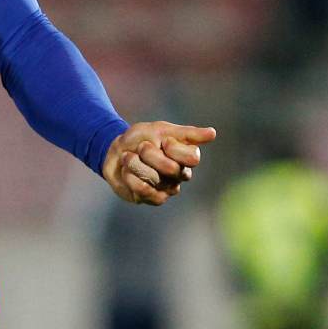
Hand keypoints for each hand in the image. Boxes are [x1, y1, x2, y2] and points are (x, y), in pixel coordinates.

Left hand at [101, 121, 215, 204]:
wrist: (114, 150)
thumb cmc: (140, 138)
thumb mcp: (161, 130)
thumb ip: (187, 133)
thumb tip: (213, 133)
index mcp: (186, 158)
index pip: (193, 158)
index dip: (174, 148)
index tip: (163, 141)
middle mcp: (180, 175)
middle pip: (171, 168)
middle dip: (149, 153)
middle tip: (141, 148)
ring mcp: (166, 189)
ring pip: (154, 178)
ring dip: (135, 163)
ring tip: (129, 158)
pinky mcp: (151, 198)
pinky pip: (144, 190)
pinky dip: (131, 177)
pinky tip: (126, 171)